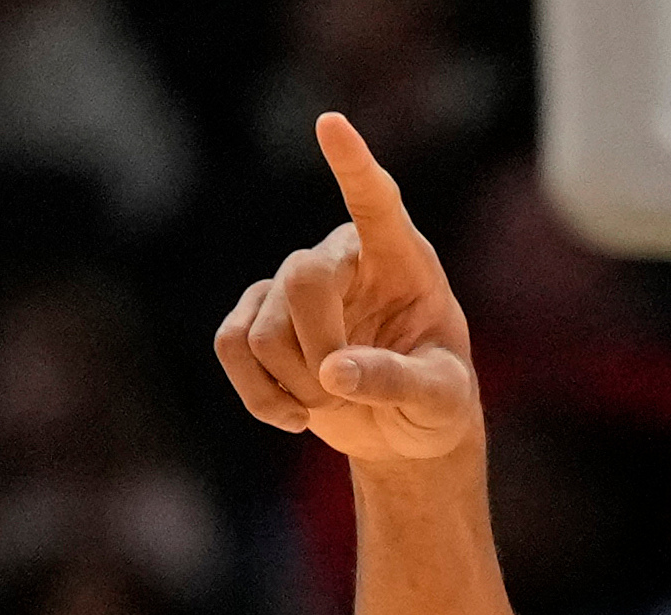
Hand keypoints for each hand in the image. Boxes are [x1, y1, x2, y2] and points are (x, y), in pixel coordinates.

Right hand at [214, 112, 480, 461]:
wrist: (405, 434)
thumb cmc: (437, 404)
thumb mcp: (439, 399)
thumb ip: (398, 381)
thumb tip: (333, 370)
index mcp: (401, 260)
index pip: (376, 201)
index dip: (353, 166)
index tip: (331, 125)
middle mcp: (343, 258)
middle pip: (302, 280)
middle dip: (317, 350)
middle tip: (341, 394)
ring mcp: (293, 284)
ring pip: (263, 330)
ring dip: (296, 385)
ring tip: (331, 404)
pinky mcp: (259, 317)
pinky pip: (231, 345)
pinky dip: (258, 395)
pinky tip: (292, 415)